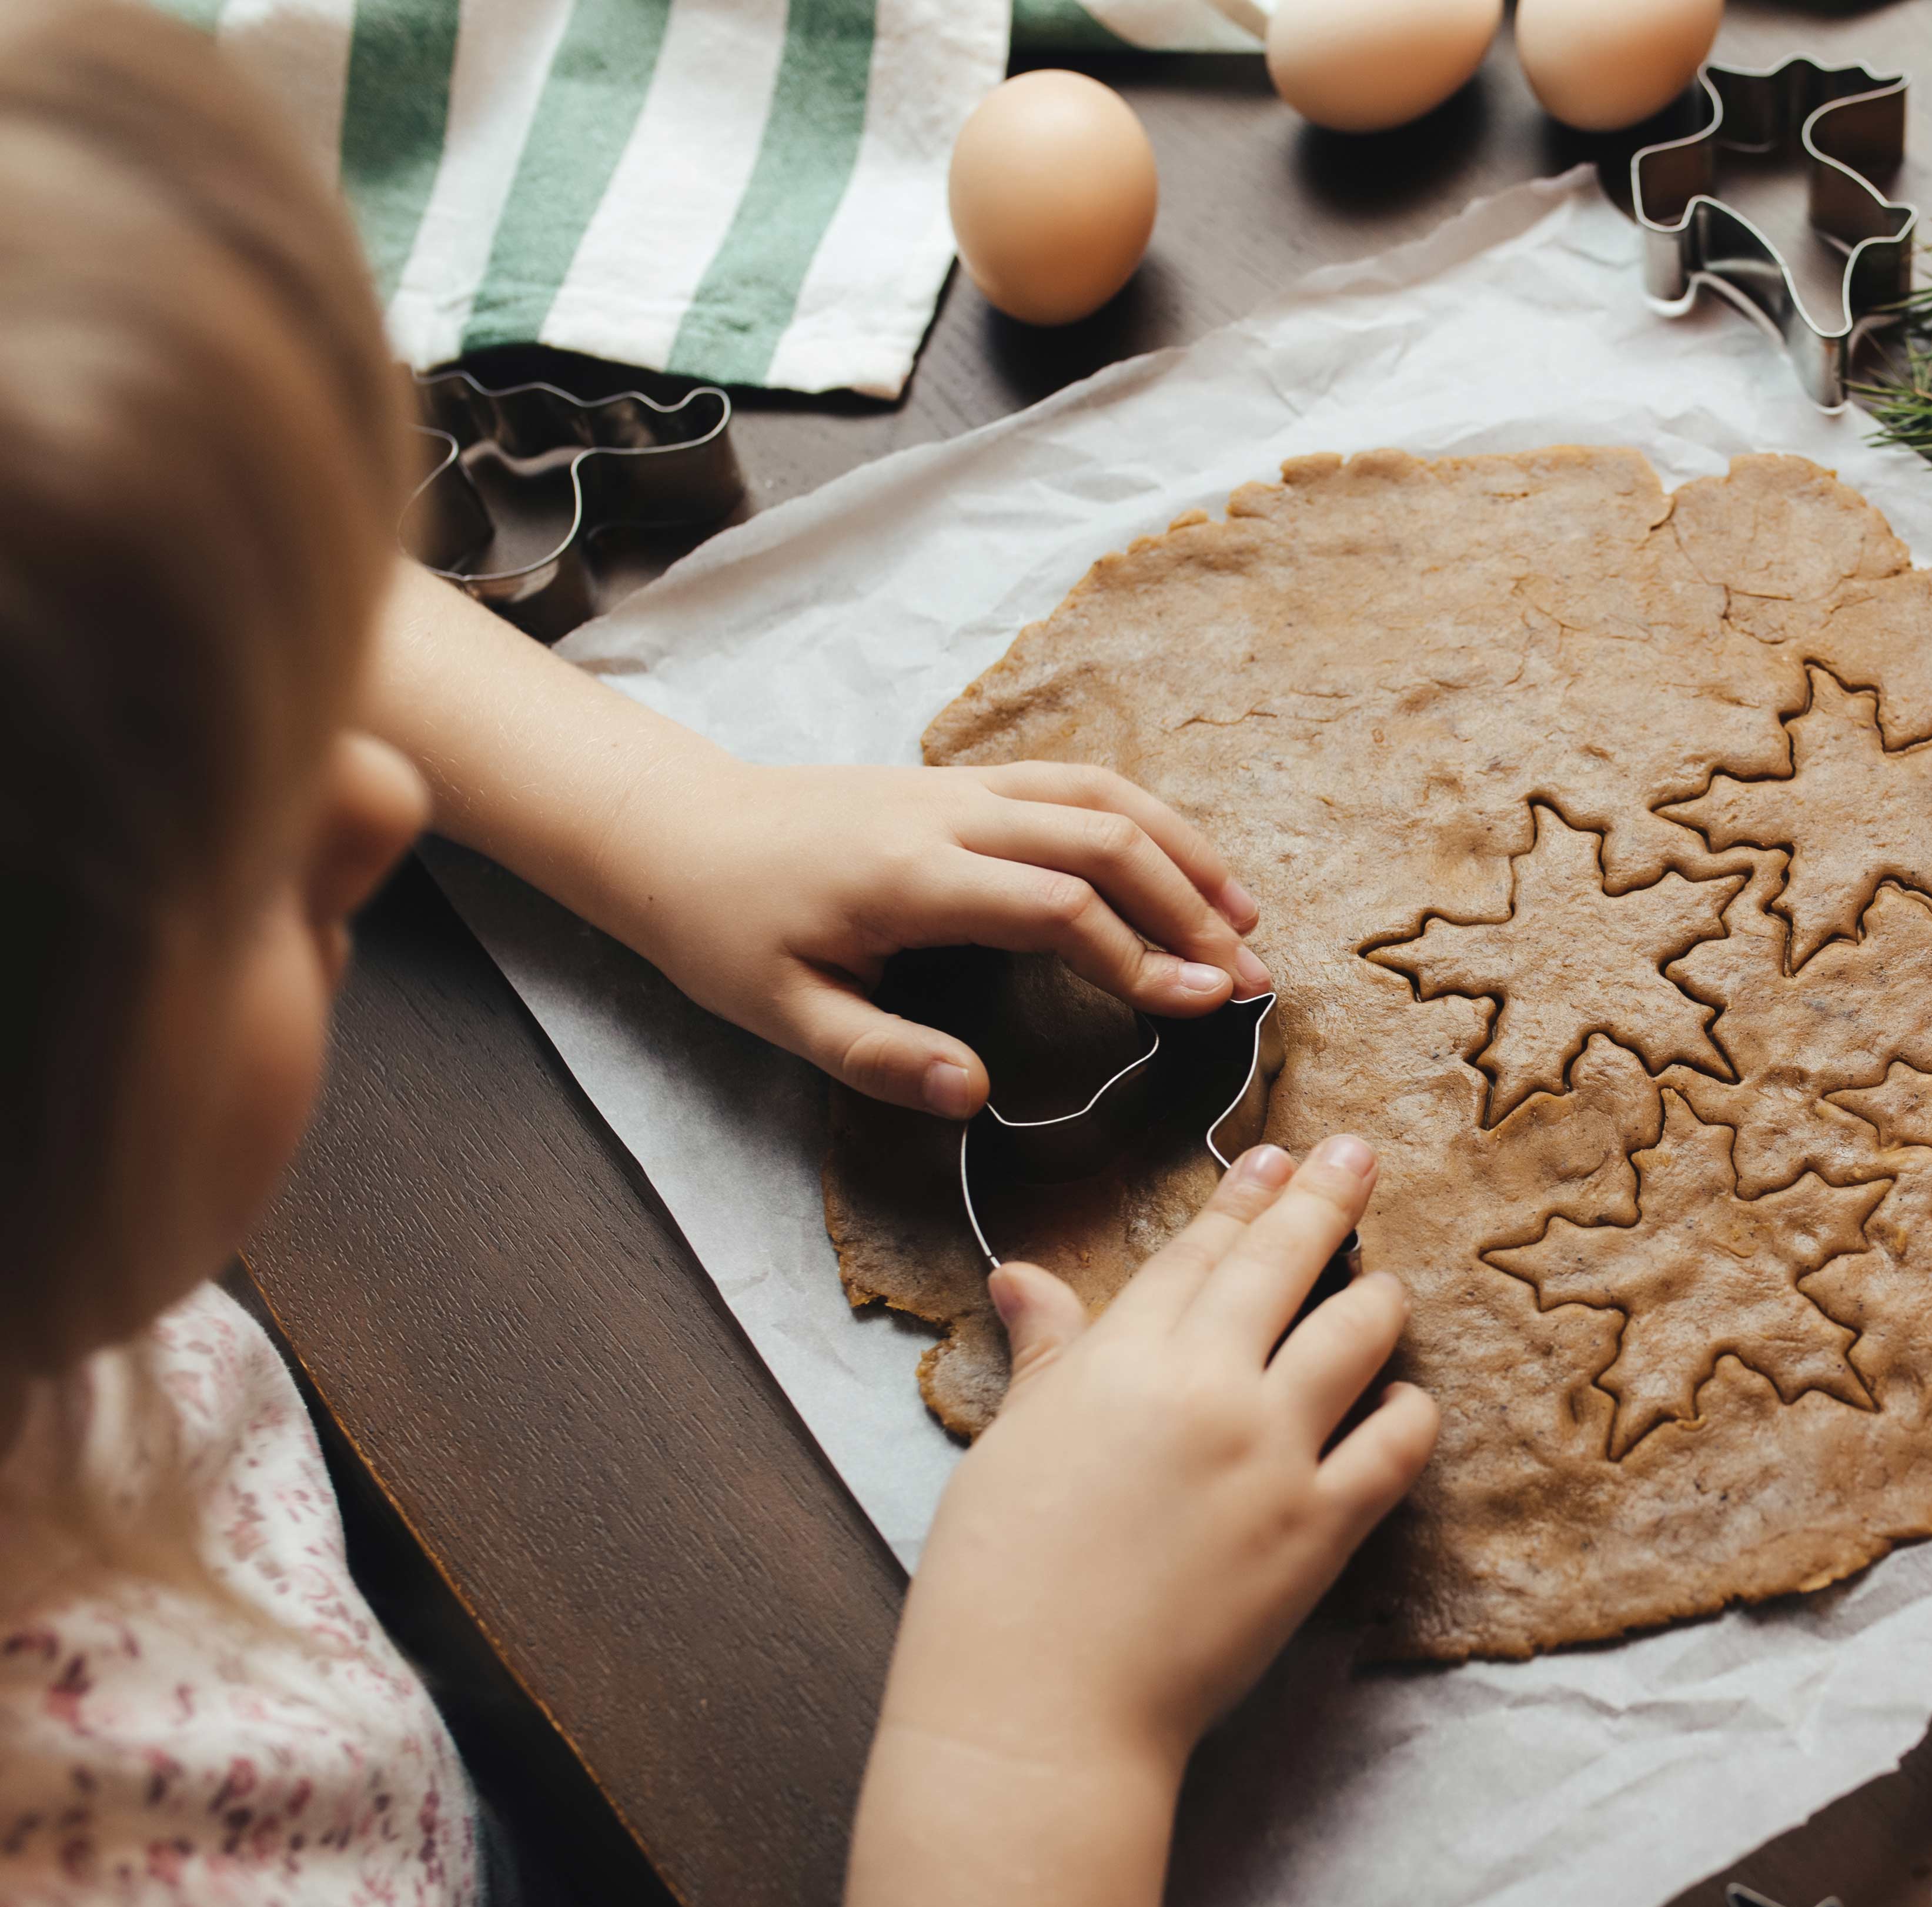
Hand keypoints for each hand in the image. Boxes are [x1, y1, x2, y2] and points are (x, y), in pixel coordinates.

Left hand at [601, 757, 1271, 1117]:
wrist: (675, 830)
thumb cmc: (726, 929)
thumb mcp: (783, 1015)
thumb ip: (884, 1058)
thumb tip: (980, 1096)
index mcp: (910, 878)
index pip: (1058, 906)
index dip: (1139, 956)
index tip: (1200, 1004)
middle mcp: (950, 815)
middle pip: (1104, 840)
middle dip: (1191, 908)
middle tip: (1251, 977)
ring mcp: (962, 785)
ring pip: (1103, 798)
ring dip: (1185, 852)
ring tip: (1246, 916)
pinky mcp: (965, 779)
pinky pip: (1077, 783)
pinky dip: (1145, 820)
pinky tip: (1181, 864)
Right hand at [822, 1143, 1425, 1906]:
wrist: (1038, 1703)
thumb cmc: (1000, 1579)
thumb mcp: (1010, 1443)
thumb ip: (1048, 1354)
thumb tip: (1025, 1278)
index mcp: (1122, 1357)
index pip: (1201, 1250)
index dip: (1246, 1196)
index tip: (1279, 1157)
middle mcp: (1209, 1385)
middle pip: (1287, 1262)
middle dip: (1329, 1196)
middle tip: (1359, 1155)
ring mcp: (1274, 1452)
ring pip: (1358, 1334)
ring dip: (1378, 1299)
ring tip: (1385, 1288)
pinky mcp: (1320, 1528)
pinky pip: (1396, 1446)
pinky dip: (1409, 1412)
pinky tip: (1407, 1403)